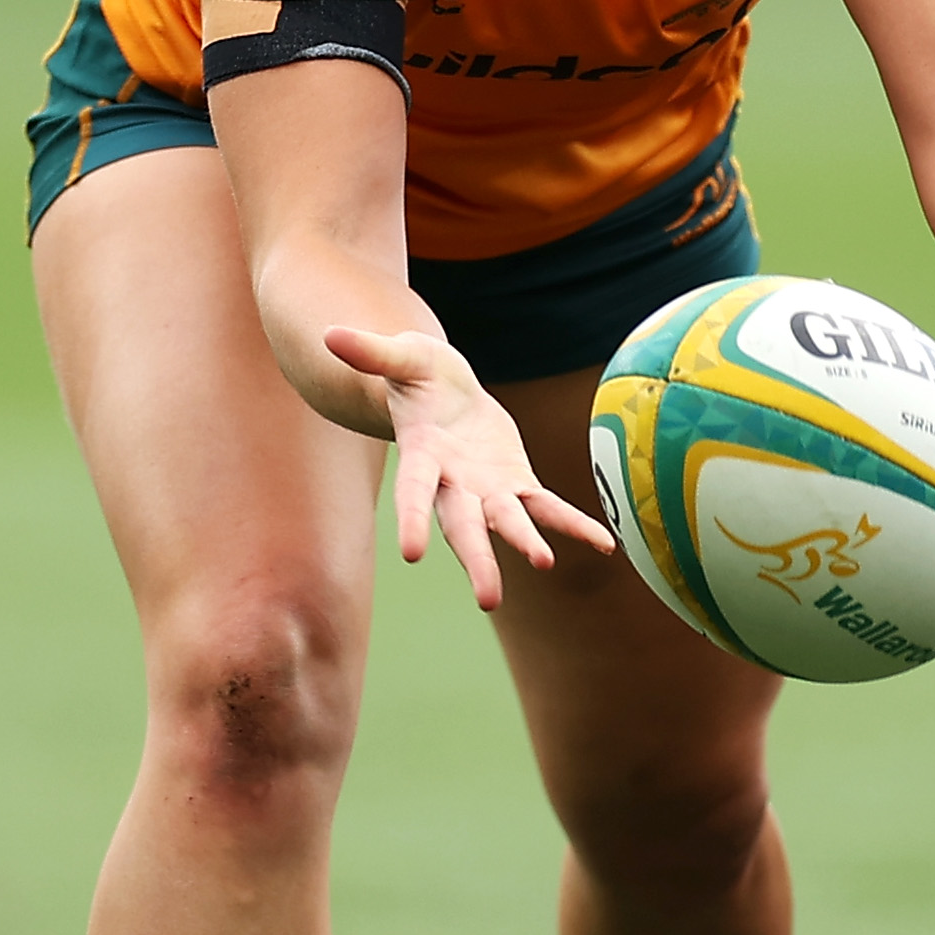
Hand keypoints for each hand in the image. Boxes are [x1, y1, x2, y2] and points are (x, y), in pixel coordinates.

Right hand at [317, 322, 615, 608]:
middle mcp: (452, 483)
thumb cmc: (417, 372)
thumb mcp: (402, 355)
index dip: (411, 519)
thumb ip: (373, 352)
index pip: (413, 491)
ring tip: (546, 564)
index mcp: (421, 454)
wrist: (444, 390)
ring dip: (527, 543)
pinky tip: (604, 546)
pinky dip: (573, 525)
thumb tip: (330, 335)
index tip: (412, 554)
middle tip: (489, 600)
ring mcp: (485, 488)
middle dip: (477, 559)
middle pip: (463, 525)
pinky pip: (547, 507)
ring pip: (507, 522)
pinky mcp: (516, 482)